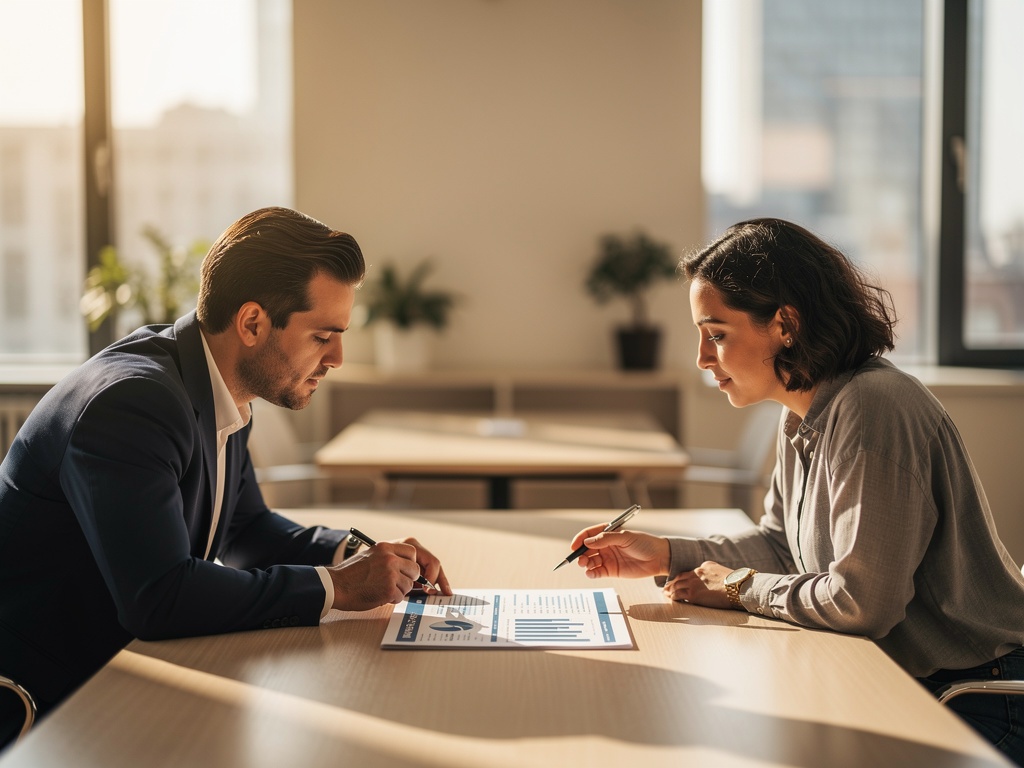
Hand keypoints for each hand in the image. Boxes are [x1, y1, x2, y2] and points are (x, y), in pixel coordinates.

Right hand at [328, 538, 451, 610]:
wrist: (335, 586)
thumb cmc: (351, 574)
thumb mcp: (370, 556)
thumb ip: (388, 557)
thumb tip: (407, 565)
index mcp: (385, 547)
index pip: (412, 552)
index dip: (411, 564)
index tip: (407, 571)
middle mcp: (389, 557)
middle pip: (414, 569)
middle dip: (409, 579)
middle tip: (396, 584)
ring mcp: (390, 572)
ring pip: (409, 584)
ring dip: (399, 591)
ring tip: (383, 590)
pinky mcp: (389, 588)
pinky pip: (401, 596)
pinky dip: (392, 599)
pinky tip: (380, 596)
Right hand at [569, 523, 669, 579]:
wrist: (659, 558)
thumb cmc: (644, 543)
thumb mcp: (625, 537)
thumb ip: (606, 539)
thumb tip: (588, 542)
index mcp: (608, 533)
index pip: (589, 534)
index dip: (580, 539)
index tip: (574, 546)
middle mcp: (605, 545)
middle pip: (587, 549)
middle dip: (580, 554)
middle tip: (580, 559)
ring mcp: (608, 558)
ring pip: (590, 561)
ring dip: (585, 563)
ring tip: (586, 565)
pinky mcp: (611, 570)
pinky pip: (597, 572)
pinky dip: (591, 573)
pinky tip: (590, 573)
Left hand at [662, 560, 734, 609]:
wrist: (739, 587)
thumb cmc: (736, 582)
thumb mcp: (723, 571)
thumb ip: (714, 572)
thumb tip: (713, 578)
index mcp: (705, 566)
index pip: (690, 572)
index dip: (683, 578)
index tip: (679, 581)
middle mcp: (697, 572)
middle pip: (680, 577)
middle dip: (673, 583)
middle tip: (667, 587)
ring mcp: (694, 583)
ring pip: (677, 585)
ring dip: (670, 590)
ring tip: (666, 593)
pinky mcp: (693, 594)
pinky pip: (678, 595)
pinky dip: (673, 597)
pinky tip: (672, 599)